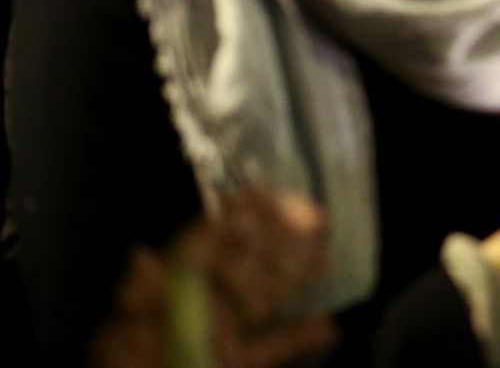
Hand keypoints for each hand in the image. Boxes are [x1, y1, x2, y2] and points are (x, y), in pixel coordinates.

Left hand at [89, 189, 338, 367]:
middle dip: (278, 239)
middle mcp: (203, 303)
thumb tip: (143, 254)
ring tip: (326, 255)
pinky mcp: (236, 363)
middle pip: (245, 264)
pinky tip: (329, 326)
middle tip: (313, 215)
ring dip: (295, 277)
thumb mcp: (126, 329)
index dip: (236, 216)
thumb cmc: (133, 364)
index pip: (209, 242)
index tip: (268, 192)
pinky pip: (271, 347)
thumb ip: (139, 296)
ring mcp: (222, 334)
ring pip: (264, 298)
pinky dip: (300, 338)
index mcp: (173, 288)